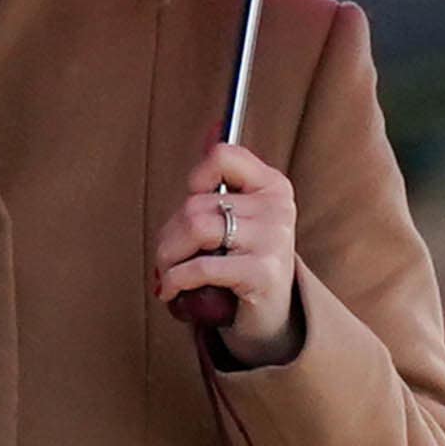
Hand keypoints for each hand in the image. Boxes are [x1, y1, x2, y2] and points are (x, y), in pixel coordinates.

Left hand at [161, 137, 304, 366]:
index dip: (195, 179)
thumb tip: (212, 126)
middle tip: (168, 257)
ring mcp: (273, 239)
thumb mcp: (237, 217)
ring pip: (196, 228)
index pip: (222, 155)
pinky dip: (175, 280)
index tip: (192, 204)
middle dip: (170, 233)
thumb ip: (223, 179)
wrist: (268, 319)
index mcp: (272, 186)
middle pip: (197, 202)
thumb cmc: (242, 263)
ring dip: (168, 256)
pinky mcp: (262, 273)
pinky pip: (200, 266)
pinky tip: (171, 290)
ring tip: (167, 272)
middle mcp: (277, 208)